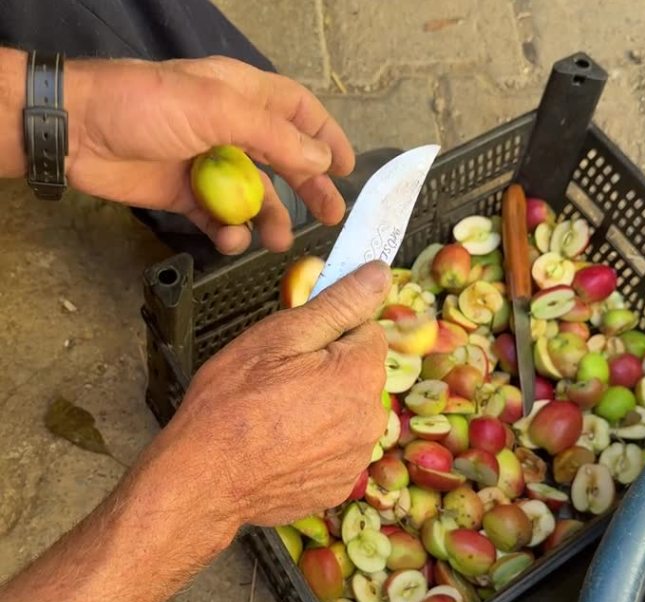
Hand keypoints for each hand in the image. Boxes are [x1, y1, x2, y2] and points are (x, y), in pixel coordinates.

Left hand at [64, 55, 354, 253]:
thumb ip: (273, 136)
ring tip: (278, 241)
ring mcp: (209, 164)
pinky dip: (228, 232)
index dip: (324, 137)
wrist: (79, 133)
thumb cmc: (143, 104)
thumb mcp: (217, 109)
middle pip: (283, 160)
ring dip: (268, 219)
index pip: (297, 112)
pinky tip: (230, 239)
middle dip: (307, 188)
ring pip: (253, 196)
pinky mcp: (186, 195)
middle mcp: (230, 129)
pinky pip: (219, 218)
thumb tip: (318, 161)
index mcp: (242, 96)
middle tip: (330, 215)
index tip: (345, 168)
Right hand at [152, 261, 390, 532]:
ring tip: (276, 415)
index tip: (296, 345)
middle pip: (359, 374)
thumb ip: (338, 304)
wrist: (203, 480)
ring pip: (348, 412)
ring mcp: (356, 457)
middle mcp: (370, 419)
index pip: (366, 331)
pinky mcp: (339, 485)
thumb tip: (379, 274)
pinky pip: (336, 448)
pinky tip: (282, 445)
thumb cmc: (230, 404)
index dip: (329, 332)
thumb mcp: (279, 336)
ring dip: (323, 408)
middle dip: (328, 370)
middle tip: (279, 381)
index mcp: (360, 375)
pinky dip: (316, 443)